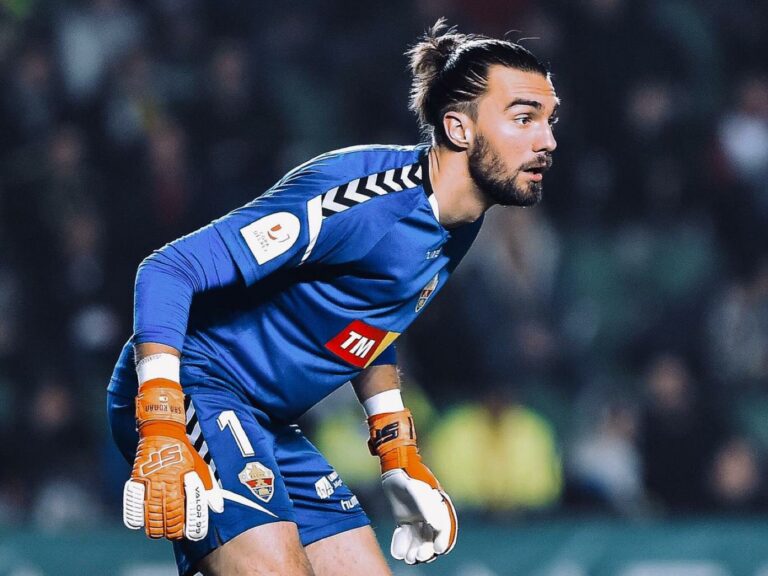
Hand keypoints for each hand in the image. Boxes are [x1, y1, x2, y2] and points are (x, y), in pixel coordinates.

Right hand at [122, 379, 222, 540]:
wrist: (163, 424)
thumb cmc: (184, 446)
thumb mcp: (198, 463)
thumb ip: (206, 485)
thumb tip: (217, 507)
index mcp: (183, 477)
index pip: (187, 510)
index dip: (190, 525)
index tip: (191, 533)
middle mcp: (165, 480)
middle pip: (166, 516)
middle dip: (171, 529)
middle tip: (174, 534)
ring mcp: (148, 478)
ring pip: (148, 513)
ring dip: (153, 526)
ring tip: (157, 532)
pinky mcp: (135, 475)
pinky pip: (131, 501)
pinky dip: (133, 514)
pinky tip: (138, 523)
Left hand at [368, 409, 457, 563]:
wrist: (395, 466)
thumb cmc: (408, 476)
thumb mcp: (416, 490)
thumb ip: (426, 507)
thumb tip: (436, 526)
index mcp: (438, 506)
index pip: (445, 528)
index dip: (443, 540)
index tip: (437, 550)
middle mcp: (429, 514)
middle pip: (431, 538)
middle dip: (427, 550)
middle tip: (418, 557)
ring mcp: (417, 517)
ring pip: (419, 539)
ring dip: (415, 551)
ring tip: (408, 559)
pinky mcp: (404, 518)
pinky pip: (406, 536)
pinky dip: (402, 544)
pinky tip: (398, 552)